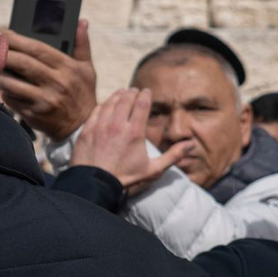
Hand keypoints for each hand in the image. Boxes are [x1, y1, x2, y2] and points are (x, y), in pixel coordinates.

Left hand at [0, 20, 96, 139]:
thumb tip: (81, 22)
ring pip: (11, 82)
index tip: (4, 34)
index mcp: (68, 68)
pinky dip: (4, 91)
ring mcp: (44, 99)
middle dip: (3, 53)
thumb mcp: (87, 68)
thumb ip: (82, 44)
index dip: (17, 40)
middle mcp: (57, 82)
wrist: (81, 126)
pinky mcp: (33, 113)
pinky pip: (11, 98)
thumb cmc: (82, 93)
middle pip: (22, 63)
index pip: (38, 49)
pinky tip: (5, 85)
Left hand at [71, 88, 193, 194]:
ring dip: (118, 95)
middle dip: (132, 92)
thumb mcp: (153, 170)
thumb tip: (191, 144)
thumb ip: (173, 156)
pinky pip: (96, 111)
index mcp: (134, 133)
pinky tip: (107, 104)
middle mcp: (116, 126)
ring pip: (110, 103)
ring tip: (123, 92)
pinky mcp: (86, 131)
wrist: (94, 186)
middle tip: (135, 91)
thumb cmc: (125, 179)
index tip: (147, 91)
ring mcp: (99, 127)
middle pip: (125, 99)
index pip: (142, 104)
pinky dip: (103, 104)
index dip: (146, 94)